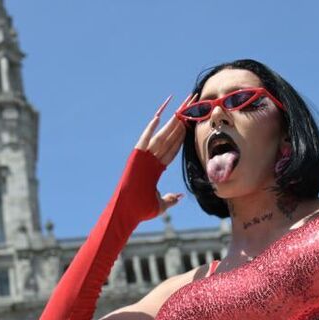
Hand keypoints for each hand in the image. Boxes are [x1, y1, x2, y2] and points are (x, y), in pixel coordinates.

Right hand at [134, 93, 195, 214]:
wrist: (128, 213)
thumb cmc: (140, 210)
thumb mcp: (160, 205)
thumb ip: (170, 199)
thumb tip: (179, 196)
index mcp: (156, 168)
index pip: (172, 149)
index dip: (182, 136)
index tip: (190, 125)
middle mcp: (151, 159)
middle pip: (169, 137)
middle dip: (181, 122)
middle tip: (190, 106)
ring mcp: (144, 157)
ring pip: (161, 136)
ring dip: (172, 121)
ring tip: (183, 107)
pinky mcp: (136, 157)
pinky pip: (145, 140)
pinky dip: (150, 129)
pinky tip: (158, 117)